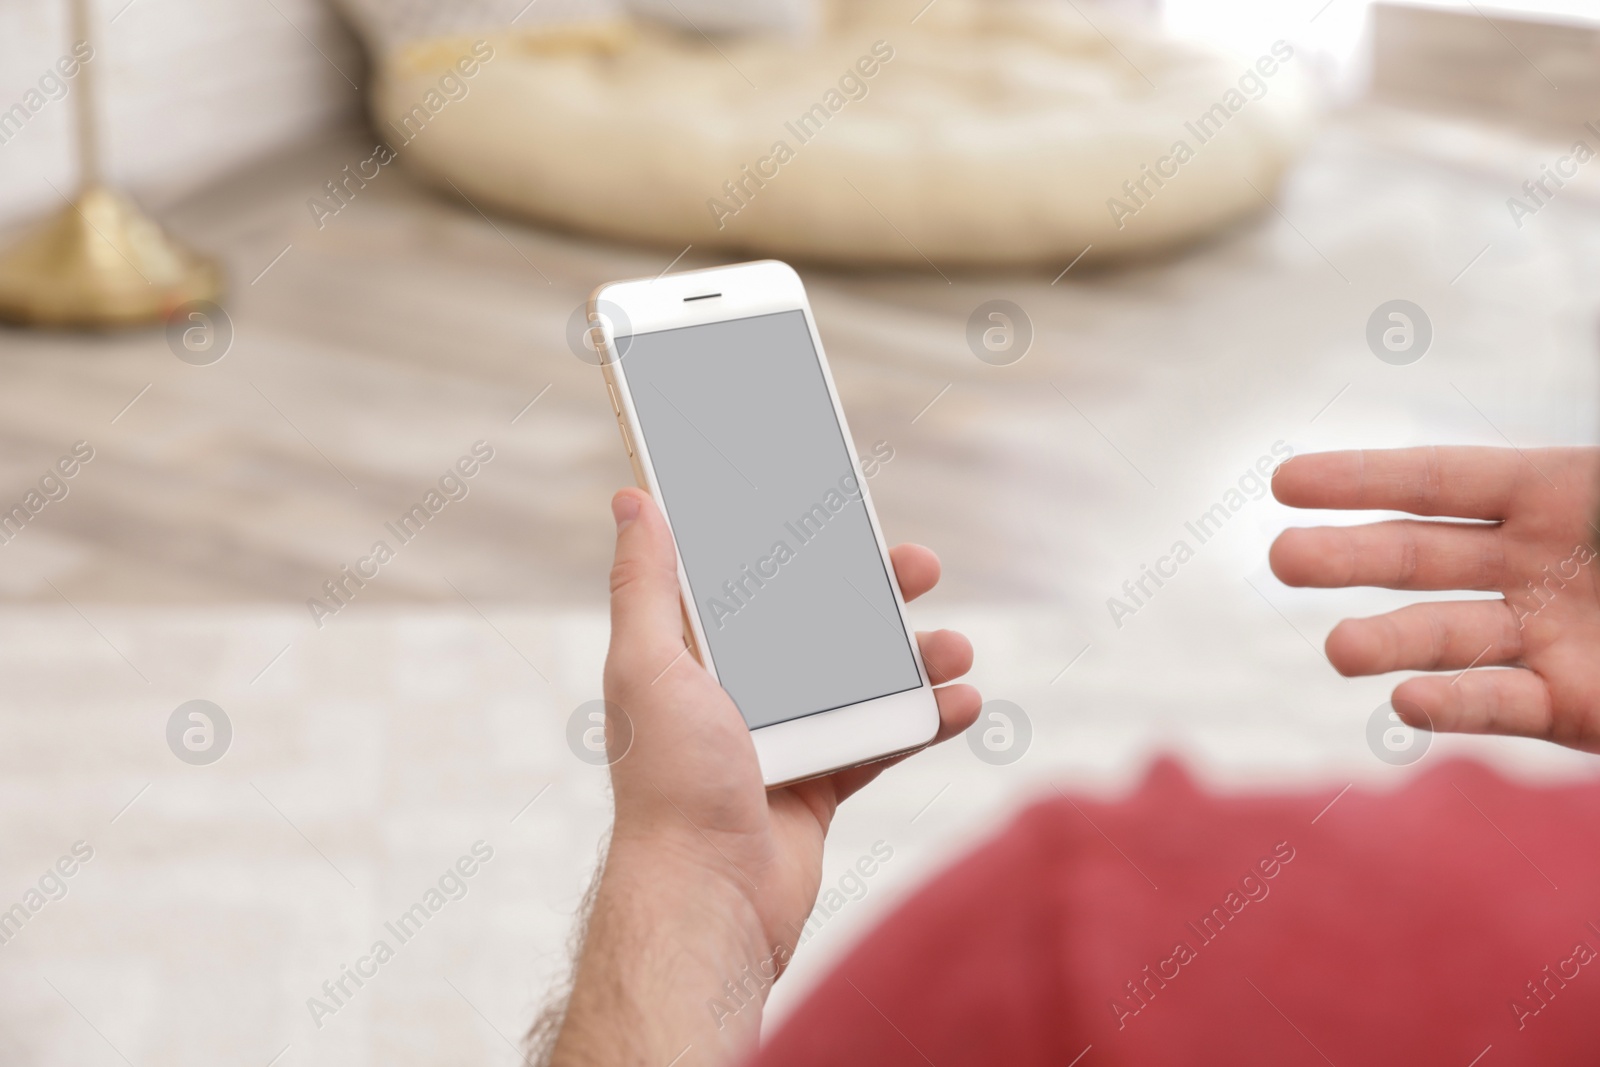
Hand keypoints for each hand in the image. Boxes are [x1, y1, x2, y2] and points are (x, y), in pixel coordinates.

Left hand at [547, 489, 980, 1065]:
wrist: (709, 898)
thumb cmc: (670, 785)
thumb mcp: (649, 666)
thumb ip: (646, 584)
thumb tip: (634, 500)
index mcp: (697, 656)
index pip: (752, 580)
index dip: (795, 543)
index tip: (841, 509)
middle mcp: (741, 690)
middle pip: (820, 622)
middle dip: (875, 592)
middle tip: (920, 566)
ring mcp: (786, 736)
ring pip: (863, 677)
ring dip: (916, 656)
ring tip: (955, 647)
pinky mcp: (822, 782)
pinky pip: (885, 738)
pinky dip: (927, 718)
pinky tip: (962, 702)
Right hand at [1270, 446, 1599, 749]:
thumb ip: (1592, 480)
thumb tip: (1567, 465)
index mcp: (1556, 494)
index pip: (1438, 482)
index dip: (1361, 479)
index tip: (1284, 484)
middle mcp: (1534, 563)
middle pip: (1418, 557)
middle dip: (1347, 557)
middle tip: (1284, 559)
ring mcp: (1545, 636)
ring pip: (1445, 635)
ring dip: (1386, 643)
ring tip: (1340, 650)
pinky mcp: (1568, 706)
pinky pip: (1502, 705)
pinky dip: (1455, 705)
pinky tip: (1407, 701)